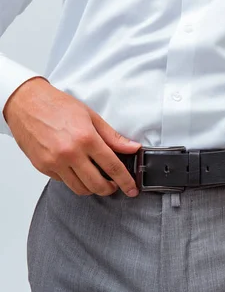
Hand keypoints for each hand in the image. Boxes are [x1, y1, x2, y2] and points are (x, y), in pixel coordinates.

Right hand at [4, 78, 140, 196]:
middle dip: (109, 189)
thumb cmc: (57, 106)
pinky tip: (77, 169)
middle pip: (96, 184)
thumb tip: (133, 148)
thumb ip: (113, 137)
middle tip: (114, 185)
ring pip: (80, 188)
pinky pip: (64, 182)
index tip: (132, 189)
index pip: (112, 167)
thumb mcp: (91, 117)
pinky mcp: (43, 167)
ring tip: (97, 179)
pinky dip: (74, 179)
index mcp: (86, 139)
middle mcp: (70, 153)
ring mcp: (54, 162)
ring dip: (92, 188)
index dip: (126, 181)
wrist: (25, 102)